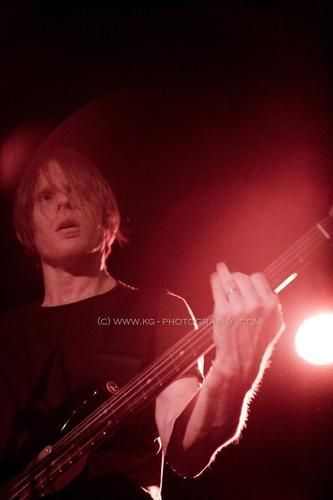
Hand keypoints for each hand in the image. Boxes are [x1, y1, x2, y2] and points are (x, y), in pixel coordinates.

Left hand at [210, 263, 284, 386]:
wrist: (240, 364)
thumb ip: (272, 306)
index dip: (250, 279)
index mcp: (271, 306)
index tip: (244, 281)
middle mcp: (256, 305)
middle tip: (232, 280)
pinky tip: (214, 277)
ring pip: (229, 281)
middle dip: (237, 278)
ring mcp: (239, 308)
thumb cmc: (257, 345)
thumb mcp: (274, 325)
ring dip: (223, 274)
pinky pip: (218, 289)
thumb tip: (265, 287)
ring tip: (220, 269)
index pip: (258, 278)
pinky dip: (215, 281)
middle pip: (243, 278)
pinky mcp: (223, 312)